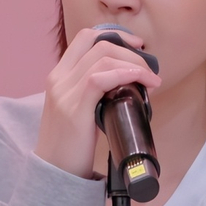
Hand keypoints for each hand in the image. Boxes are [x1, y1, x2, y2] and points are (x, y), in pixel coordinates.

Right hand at [35, 28, 160, 177]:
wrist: (54, 171)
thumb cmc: (72, 142)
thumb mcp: (77, 106)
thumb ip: (94, 89)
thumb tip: (130, 80)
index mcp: (58, 74)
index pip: (86, 37)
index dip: (115, 34)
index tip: (137, 45)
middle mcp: (58, 79)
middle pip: (99, 45)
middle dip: (131, 51)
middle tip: (149, 67)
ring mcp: (64, 93)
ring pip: (103, 59)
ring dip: (134, 64)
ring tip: (151, 79)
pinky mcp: (74, 109)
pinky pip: (100, 79)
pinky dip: (125, 74)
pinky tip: (140, 81)